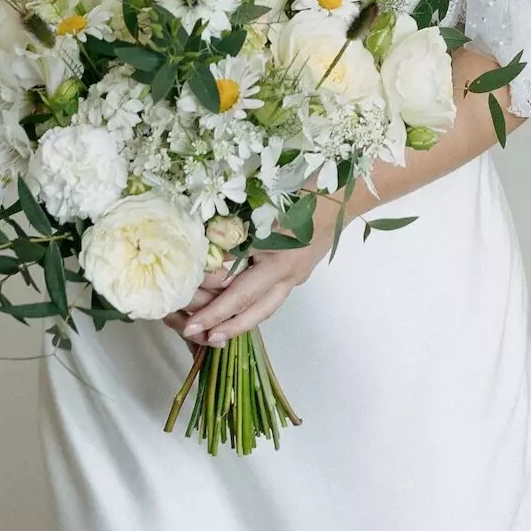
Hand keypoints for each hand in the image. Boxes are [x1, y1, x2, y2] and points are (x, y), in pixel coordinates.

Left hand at [163, 202, 350, 347]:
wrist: (340, 197)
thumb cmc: (299, 195)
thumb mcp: (259, 213)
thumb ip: (232, 238)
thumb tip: (203, 265)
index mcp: (278, 260)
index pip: (239, 290)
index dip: (214, 308)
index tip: (189, 322)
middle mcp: (288, 273)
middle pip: (253, 307)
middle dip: (224, 324)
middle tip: (197, 335)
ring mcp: (296, 276)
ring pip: (266, 307)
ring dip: (240, 323)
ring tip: (215, 335)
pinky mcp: (298, 273)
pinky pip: (272, 296)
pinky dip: (253, 307)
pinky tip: (237, 311)